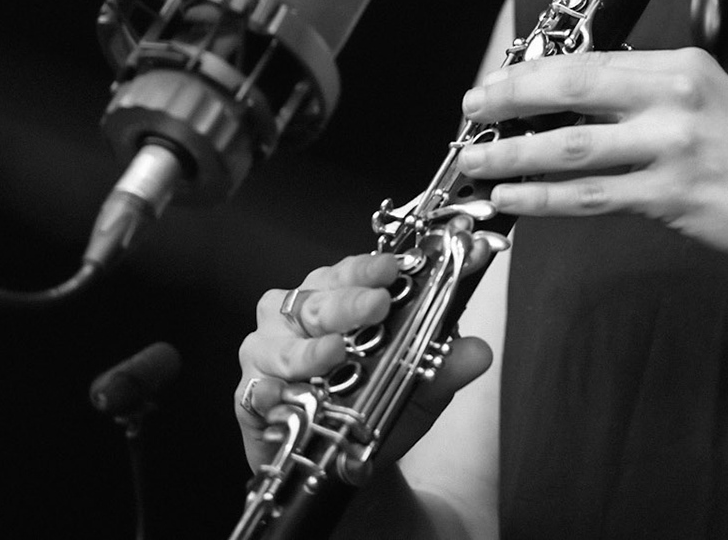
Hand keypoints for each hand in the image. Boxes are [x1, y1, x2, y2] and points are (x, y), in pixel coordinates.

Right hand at [234, 252, 491, 471]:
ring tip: (335, 352)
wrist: (339, 460)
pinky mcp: (249, 395)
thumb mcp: (420, 384)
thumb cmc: (373, 405)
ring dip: (311, 350)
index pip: (349, 271)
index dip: (371, 267)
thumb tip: (479, 351)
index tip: (396, 268)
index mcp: (334, 296)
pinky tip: (281, 395)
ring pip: (283, 345)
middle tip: (376, 305)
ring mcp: (268, 353)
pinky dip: (269, 393)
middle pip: (315, 301)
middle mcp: (295, 317)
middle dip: (347, 302)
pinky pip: (255, 391)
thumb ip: (446, 363)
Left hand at [458, 48, 727, 269]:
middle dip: (511, 100)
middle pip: (573, 90)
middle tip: (471, 112)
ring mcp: (673, 149)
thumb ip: (648, 93)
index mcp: (682, 67)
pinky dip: (543, 197)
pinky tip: (512, 197)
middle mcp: (676, 100)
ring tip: (476, 162)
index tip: (495, 84)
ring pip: (572, 147)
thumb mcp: (708, 99)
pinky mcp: (671, 196)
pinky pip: (591, 196)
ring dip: (514, 154)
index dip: (533, 72)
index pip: (591, 61)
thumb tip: (573, 99)